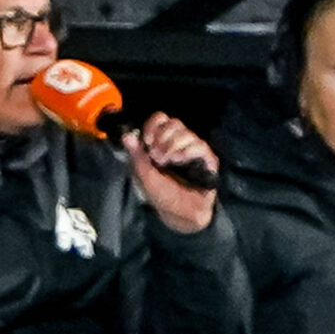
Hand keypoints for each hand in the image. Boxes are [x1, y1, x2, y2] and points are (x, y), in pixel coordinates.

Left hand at [123, 112, 216, 233]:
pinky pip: (200, 145)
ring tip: (167, 161)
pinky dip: (187, 150)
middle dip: (162, 137)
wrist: (181, 214)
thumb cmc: (163, 196)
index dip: (152, 125)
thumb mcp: (144, 175)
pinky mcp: (207, 160)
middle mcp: (179, 144)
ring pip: (186, 132)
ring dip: (172, 145)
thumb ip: (136, 155)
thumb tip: (126, 136)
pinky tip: (179, 160)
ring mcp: (193, 151)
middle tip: (156, 156)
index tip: (147, 140)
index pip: (160, 119)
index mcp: (162, 144)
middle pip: (174, 122)